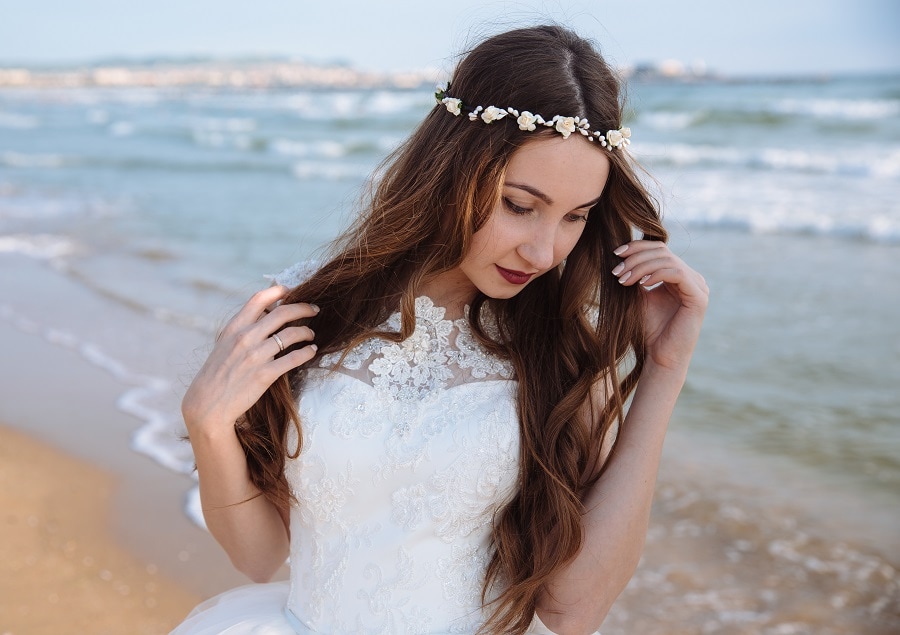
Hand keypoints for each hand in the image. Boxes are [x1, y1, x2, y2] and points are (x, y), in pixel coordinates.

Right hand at [182, 285, 318, 435]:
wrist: (207, 405)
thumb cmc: (217, 375)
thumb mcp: (224, 345)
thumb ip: (243, 330)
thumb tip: (265, 316)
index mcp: (234, 328)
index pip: (259, 299)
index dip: (278, 291)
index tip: (291, 291)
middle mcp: (245, 338)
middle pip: (282, 313)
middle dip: (303, 307)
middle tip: (314, 309)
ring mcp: (255, 356)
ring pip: (291, 334)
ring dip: (306, 331)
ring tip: (311, 334)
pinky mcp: (265, 375)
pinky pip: (294, 358)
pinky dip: (307, 352)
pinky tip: (311, 351)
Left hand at [611, 240, 708, 371]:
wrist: (661, 357)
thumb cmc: (650, 330)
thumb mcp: (639, 297)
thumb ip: (635, 276)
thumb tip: (620, 254)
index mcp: (679, 275)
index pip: (659, 249)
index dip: (637, 247)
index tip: (615, 254)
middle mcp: (692, 278)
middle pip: (662, 252)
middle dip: (636, 258)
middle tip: (616, 271)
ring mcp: (698, 286)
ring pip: (668, 261)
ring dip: (641, 267)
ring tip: (623, 279)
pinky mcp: (699, 297)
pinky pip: (677, 274)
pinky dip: (657, 274)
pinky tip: (642, 283)